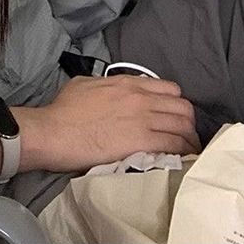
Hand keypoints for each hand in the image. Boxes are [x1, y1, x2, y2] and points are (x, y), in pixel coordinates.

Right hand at [13, 75, 200, 174]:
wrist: (55, 131)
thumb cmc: (63, 109)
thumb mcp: (85, 84)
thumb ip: (107, 84)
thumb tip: (112, 89)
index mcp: (128, 83)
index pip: (170, 89)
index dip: (175, 103)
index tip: (173, 116)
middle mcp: (141, 98)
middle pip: (182, 107)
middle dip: (188, 122)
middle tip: (185, 136)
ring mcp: (143, 120)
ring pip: (183, 127)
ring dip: (189, 140)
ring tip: (188, 151)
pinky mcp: (142, 142)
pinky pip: (174, 145)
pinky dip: (182, 153)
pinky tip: (182, 160)